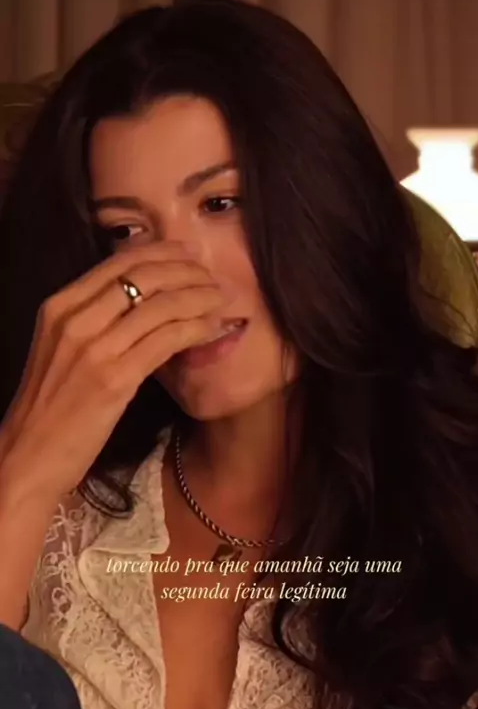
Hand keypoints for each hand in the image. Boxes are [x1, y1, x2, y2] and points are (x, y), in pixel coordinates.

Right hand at [0, 241, 225, 499]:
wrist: (27, 455)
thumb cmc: (48, 408)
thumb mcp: (61, 350)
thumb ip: (94, 322)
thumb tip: (143, 302)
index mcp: (59, 307)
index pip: (118, 263)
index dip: (161, 253)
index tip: (188, 255)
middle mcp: (75, 320)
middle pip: (143, 276)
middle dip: (186, 271)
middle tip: (212, 277)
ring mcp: (94, 349)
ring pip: (160, 306)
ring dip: (198, 298)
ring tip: (220, 300)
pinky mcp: (115, 379)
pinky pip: (166, 340)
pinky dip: (194, 329)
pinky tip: (210, 329)